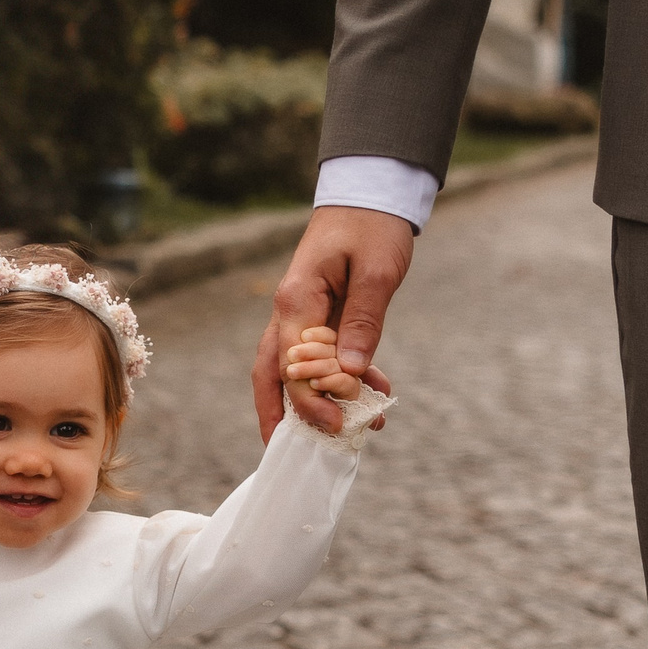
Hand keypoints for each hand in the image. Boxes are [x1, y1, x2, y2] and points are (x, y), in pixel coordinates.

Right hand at [252, 204, 410, 441]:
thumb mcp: (377, 272)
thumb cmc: (373, 226)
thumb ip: (363, 323)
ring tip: (345, 431)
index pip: (292, 364)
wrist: (370, 194)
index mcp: (297, 299)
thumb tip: (348, 374)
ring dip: (310, 404)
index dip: (310, 400)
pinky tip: (372, 392)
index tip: (338, 424)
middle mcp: (289, 311)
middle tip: (287, 454)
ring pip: (290, 370)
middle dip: (277, 416)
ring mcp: (300, 314)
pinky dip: (338, 380)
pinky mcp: (318, 316)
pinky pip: (319, 356)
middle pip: (270, 375)